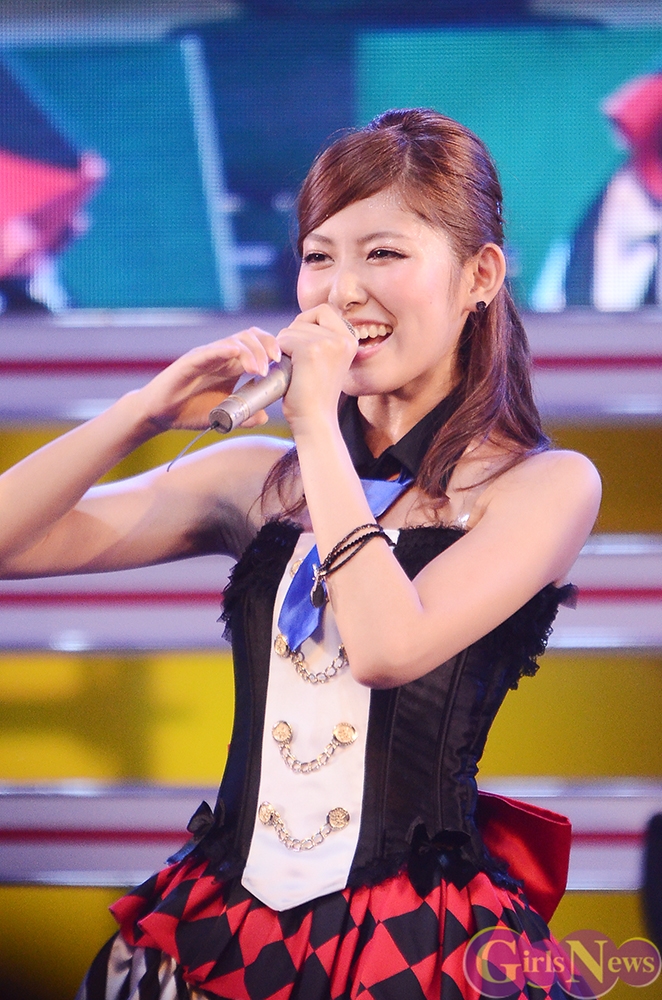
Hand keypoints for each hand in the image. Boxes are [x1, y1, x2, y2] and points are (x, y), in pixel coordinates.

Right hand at [132, 328, 282, 430]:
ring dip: (250, 352)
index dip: (273, 349)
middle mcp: (221, 356)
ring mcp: (206, 356)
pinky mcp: (190, 362)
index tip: (283, 363)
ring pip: (233, 341)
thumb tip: (265, 416)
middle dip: (266, 346)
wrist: (161, 415)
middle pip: (250, 337)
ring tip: (258, 369)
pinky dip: (222, 350)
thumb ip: (245, 415)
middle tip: (274, 363)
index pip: (258, 345)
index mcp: (232, 365)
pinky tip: (234, 352)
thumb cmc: (191, 411)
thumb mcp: (224, 415)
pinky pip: (208, 351)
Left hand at [277, 305, 357, 431]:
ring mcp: (329, 343)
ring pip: (292, 329)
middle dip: (293, 337)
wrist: (314, 420)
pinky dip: (280, 355)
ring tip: (294, 371)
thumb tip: (299, 320)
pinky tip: (288, 372)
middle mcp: (344, 338)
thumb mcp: (326, 360)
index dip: (307, 323)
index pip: (323, 310)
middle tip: (295, 362)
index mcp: (351, 339)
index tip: (301, 345)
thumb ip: (320, 338)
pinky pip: (284, 340)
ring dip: (285, 348)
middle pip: (305, 318)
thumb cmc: (314, 395)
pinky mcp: (311, 350)